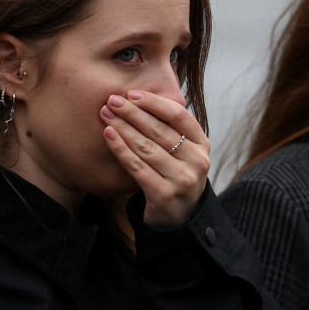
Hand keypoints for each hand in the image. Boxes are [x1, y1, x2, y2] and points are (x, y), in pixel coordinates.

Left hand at [100, 90, 210, 227]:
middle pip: (160, 130)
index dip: (154, 102)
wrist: (179, 215)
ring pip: (146, 147)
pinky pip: (137, 167)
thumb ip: (171, 128)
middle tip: (112, 100)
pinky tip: (108, 135)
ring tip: (106, 114)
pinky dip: (120, 149)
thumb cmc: (175, 174)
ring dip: (123, 127)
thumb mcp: (183, 151)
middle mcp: (197, 161)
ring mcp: (182, 180)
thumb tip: (142, 95)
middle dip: (133, 112)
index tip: (131, 94)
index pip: (179, 116)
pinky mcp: (164, 194)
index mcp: (202, 145)